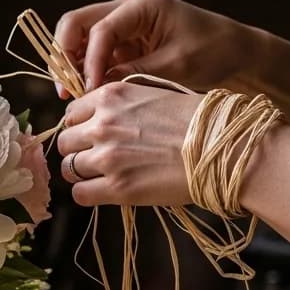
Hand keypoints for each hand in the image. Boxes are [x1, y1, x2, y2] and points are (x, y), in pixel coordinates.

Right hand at [53, 0, 258, 98]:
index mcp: (143, 5)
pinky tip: (87, 93)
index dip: (87, 62)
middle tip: (66, 91)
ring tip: (73, 95)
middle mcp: (127, 9)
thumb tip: (95, 89)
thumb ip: (132, 75)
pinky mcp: (122, 44)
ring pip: (77, 38)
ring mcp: (122, 25)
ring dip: (70, 65)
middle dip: (64, 57)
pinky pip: (90, 54)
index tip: (88, 91)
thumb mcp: (174, 66)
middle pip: (75, 24)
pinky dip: (83, 72)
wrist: (236, 54)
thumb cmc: (213, 53)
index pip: (100, 30)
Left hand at [56, 82, 201, 206]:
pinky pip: (80, 194)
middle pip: (65, 141)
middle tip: (96, 158)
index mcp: (111, 96)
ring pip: (68, 169)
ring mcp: (107, 157)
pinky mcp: (117, 187)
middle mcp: (103, 124)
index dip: (80, 126)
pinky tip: (105, 191)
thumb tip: (95, 121)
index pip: (72, 113)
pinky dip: (88, 194)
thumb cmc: (197, 121)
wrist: (224, 146)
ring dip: (81, 173)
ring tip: (102, 175)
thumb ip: (120, 106)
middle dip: (77, 150)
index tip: (92, 135)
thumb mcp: (153, 95)